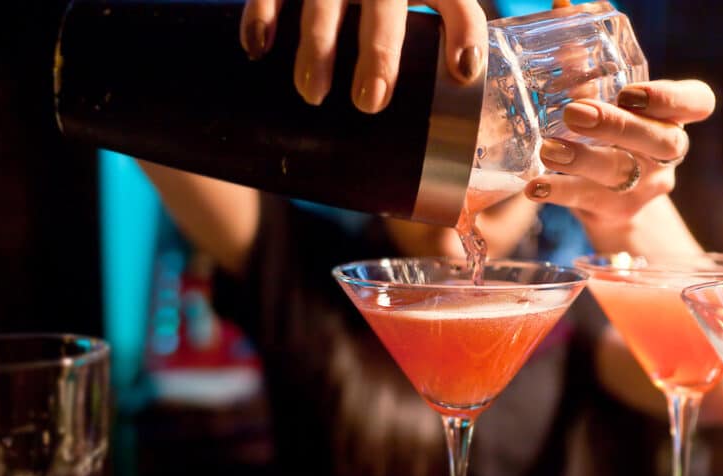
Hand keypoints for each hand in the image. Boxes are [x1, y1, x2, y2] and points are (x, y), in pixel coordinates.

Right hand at [239, 0, 486, 112]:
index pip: (456, 2)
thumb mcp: (411, 49)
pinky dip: (262, 15)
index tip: (462, 72)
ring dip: (320, 45)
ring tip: (313, 95)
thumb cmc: (381, 38)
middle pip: (386, 6)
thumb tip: (455, 208)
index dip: (464, 31)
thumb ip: (427, 104)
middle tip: (371, 103)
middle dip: (379, 53)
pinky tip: (257, 50)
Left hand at [524, 79, 714, 224]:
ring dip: (583, 159)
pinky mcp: (617, 210)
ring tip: (548, 149)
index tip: (630, 93)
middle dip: (618, 126)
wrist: (612, 202)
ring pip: (622, 172)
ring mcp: (646, 185)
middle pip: (661, 141)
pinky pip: (589, 200)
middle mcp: (668, 153)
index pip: (697, 103)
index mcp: (674, 117)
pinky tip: (535, 187)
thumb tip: (561, 20)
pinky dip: (560, 192)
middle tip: (575, 113)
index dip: (671, 99)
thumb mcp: (606, 103)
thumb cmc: (610, 136)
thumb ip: (588, 70)